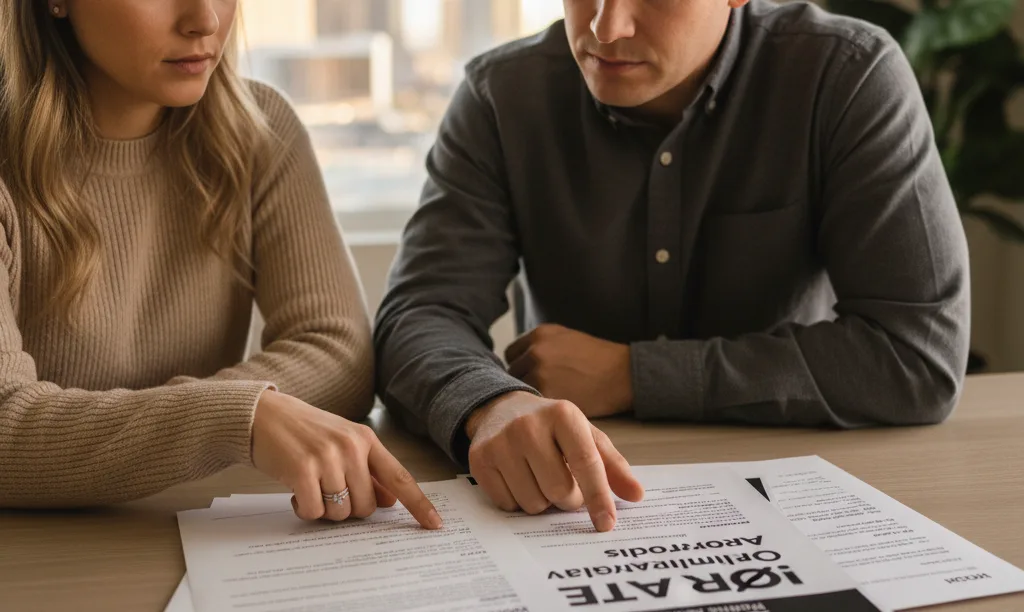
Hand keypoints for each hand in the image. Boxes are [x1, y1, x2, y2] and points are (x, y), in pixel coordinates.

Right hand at [251, 390, 441, 528]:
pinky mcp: (302, 469)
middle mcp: (350, 447)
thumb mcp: (342, 443)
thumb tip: (390, 500)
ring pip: (341, 512)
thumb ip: (368, 470)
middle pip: (366, 506)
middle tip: (328, 490)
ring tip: (311, 487)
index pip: (399, 477)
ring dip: (325, 509)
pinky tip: (295, 491)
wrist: (262, 414)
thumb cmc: (304, 432)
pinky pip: (314, 512)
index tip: (435, 523)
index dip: (419, 504)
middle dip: (348, 508)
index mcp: (366, 439)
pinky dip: (304, 509)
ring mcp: (327, 457)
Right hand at [465, 391, 643, 531]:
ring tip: (539, 478)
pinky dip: (518, 501)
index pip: (586, 463)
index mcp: (563, 415)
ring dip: (542, 501)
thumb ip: (612, 465)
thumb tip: (636, 495)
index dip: (599, 497)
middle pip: (559, 491)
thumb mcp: (585, 435)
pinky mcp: (479, 459)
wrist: (500, 408)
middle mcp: (528, 425)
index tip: (607, 523)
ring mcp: (501, 442)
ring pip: (533, 503)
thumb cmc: (551, 427)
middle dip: (568, 499)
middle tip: (564, 484)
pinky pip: (508, 505)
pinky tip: (518, 478)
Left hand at [505, 324, 632, 417]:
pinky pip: (532, 406)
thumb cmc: (598, 359)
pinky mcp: (548, 394)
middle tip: (539, 393)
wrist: (623, 374)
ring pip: (519, 392)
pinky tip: (551, 411)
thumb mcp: (567, 338)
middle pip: (512, 373)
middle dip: (523, 383)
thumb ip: (541, 345)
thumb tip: (519, 361)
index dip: (520, 367)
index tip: (531, 377)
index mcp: (540, 334)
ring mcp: (540, 372)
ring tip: (545, 404)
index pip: (511, 354)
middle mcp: (536, 350)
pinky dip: (538, 410)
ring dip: (528, 399)